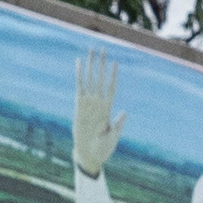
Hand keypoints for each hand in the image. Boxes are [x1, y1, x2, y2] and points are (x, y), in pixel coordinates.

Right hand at [69, 49, 118, 182]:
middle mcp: (98, 103)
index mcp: (108, 109)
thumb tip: (124, 113)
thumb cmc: (103, 148)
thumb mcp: (113, 137)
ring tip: (90, 51)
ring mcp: (88, 103)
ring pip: (89, 79)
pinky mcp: (78, 106)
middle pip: (100, 78)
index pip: (111, 87)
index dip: (113, 75)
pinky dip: (79, 74)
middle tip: (102, 48)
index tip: (115, 63)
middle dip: (101, 64)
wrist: (89, 154)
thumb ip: (118, 125)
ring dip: (90, 65)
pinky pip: (78, 87)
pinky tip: (78, 63)